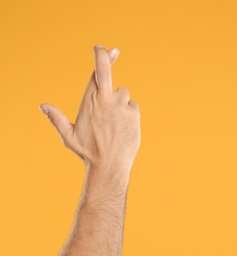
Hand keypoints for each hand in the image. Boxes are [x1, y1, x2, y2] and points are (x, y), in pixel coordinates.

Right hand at [40, 44, 140, 178]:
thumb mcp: (69, 136)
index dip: (101, 57)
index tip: (102, 48)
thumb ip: (56, 119)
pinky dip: (128, 112)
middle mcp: (104, 99)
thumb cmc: (88, 152)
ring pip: (122, 93)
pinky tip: (123, 127)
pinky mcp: (134, 112)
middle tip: (113, 49)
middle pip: (106, 70)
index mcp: (88, 101)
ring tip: (114, 123)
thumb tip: (42, 105)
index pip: (94, 74)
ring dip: (119, 102)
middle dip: (107, 56)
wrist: (109, 166)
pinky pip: (132, 106)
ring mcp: (121, 105)